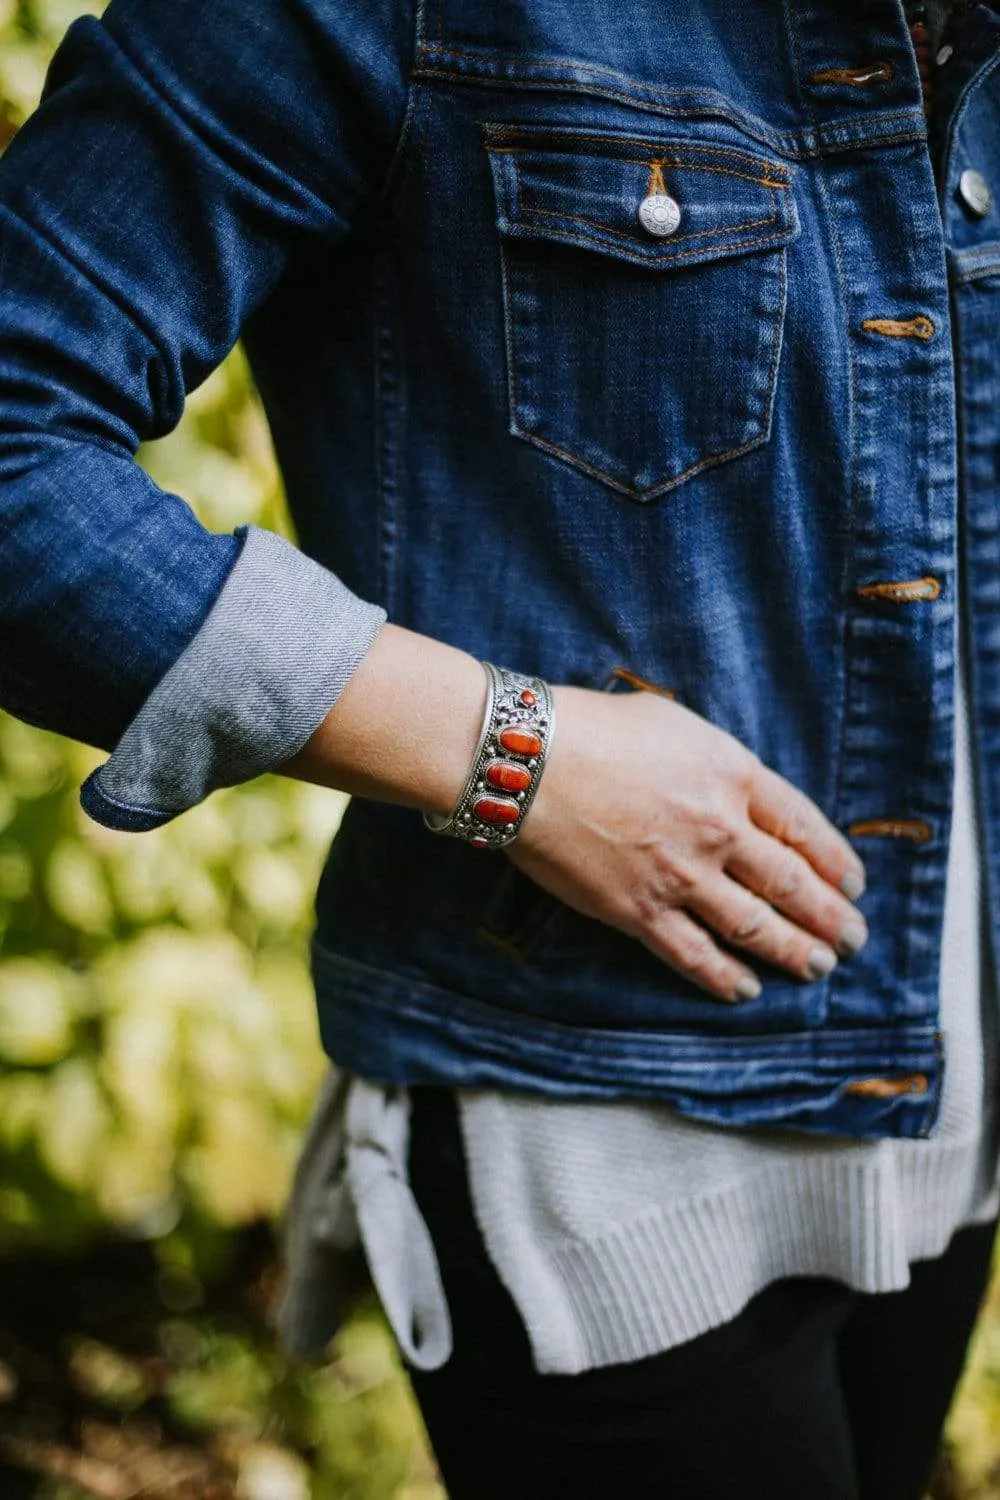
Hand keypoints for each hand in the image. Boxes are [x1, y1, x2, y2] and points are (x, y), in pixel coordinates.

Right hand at [509, 684, 867, 1002]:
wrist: (530, 761)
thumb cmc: (594, 729)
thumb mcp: (675, 725)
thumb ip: (716, 764)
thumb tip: (736, 790)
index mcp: (733, 775)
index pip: (805, 827)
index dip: (837, 861)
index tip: (853, 884)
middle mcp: (719, 829)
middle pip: (793, 883)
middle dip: (830, 917)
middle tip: (853, 939)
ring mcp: (681, 875)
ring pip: (756, 927)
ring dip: (794, 952)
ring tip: (820, 967)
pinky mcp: (638, 911)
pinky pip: (694, 954)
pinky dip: (725, 977)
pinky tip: (747, 989)